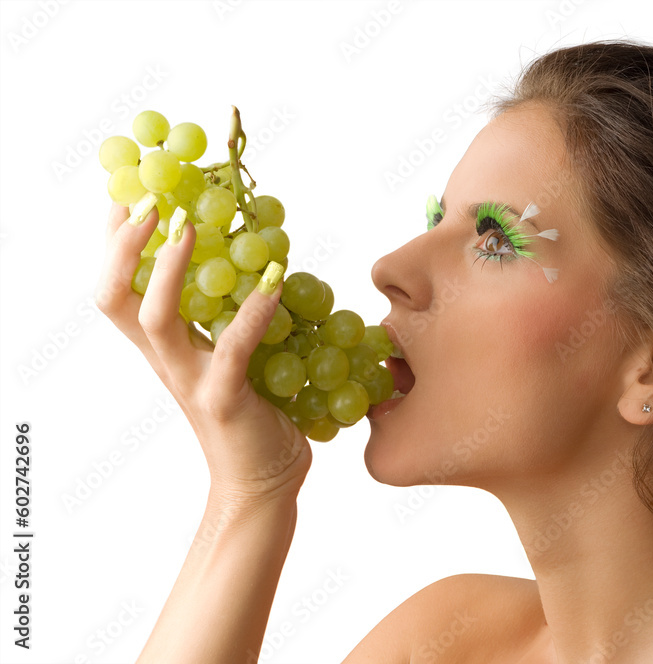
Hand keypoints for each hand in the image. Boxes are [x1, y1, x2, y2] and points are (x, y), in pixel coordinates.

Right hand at [94, 201, 311, 501]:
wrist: (260, 483)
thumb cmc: (251, 415)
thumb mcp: (230, 358)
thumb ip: (225, 320)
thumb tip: (251, 266)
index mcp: (164, 349)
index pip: (121, 289)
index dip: (115, 244)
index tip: (127, 193)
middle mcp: (166, 361)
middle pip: (115, 298)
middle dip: (123, 246)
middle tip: (149, 200)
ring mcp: (190, 380)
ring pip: (156, 319)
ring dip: (170, 269)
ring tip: (189, 225)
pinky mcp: (223, 399)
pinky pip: (232, 348)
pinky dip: (252, 311)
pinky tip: (274, 279)